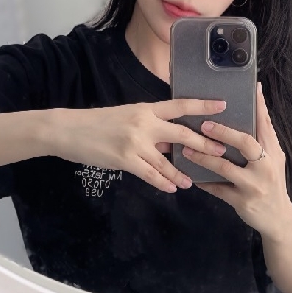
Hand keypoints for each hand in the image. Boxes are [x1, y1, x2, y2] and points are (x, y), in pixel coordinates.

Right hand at [53, 98, 227, 193]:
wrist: (69, 130)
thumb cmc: (98, 123)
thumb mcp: (127, 117)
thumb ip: (149, 127)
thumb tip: (170, 143)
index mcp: (145, 109)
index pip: (179, 105)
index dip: (202, 106)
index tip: (222, 105)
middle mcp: (144, 124)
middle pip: (182, 134)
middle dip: (204, 144)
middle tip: (221, 151)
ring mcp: (135, 143)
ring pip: (167, 161)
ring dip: (182, 172)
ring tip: (194, 181)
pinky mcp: (126, 160)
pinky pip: (151, 175)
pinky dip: (163, 182)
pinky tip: (173, 188)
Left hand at [181, 83, 291, 237]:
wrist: (278, 220)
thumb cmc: (272, 184)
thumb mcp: (274, 161)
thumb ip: (263, 138)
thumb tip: (256, 107)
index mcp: (273, 153)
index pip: (265, 124)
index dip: (258, 105)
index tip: (251, 87)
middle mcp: (266, 167)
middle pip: (245, 143)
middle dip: (223, 132)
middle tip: (204, 124)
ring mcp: (254, 185)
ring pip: (226, 167)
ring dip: (204, 157)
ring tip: (188, 150)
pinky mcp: (242, 201)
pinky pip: (218, 189)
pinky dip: (203, 181)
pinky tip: (191, 174)